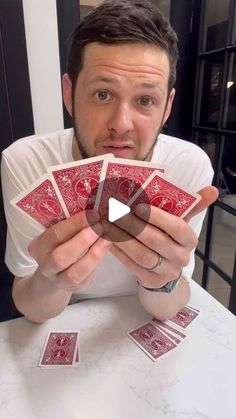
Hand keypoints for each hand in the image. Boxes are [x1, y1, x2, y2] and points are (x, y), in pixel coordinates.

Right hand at [28, 210, 111, 291]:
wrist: (55, 273)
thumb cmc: (61, 245)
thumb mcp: (59, 235)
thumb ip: (71, 226)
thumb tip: (94, 212)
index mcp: (38, 247)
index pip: (55, 234)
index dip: (75, 224)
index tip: (93, 214)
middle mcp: (46, 266)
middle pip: (60, 258)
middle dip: (82, 241)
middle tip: (100, 227)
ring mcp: (59, 281)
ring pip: (74, 274)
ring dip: (93, 255)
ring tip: (107, 240)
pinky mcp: (75, 288)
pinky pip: (87, 278)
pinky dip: (98, 263)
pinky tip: (106, 249)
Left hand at [104, 185, 218, 287]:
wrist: (165, 270)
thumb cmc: (169, 238)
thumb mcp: (180, 222)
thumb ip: (192, 205)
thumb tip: (212, 190)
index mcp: (189, 240)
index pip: (177, 227)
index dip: (158, 217)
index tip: (139, 206)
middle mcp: (180, 257)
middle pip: (155, 240)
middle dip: (134, 225)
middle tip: (116, 212)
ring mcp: (165, 272)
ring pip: (141, 254)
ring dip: (122, 238)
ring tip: (108, 224)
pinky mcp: (150, 281)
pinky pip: (131, 266)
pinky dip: (118, 251)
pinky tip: (108, 238)